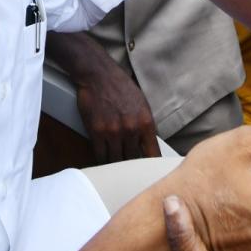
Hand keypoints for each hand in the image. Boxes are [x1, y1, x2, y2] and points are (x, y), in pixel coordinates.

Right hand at [64, 36, 158, 164]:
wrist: (99, 75)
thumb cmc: (121, 87)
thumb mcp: (142, 104)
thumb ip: (145, 125)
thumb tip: (148, 144)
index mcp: (146, 122)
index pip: (152, 153)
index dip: (151, 167)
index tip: (152, 175)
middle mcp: (131, 129)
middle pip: (133, 159)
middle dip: (131, 167)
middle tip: (131, 175)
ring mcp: (113, 132)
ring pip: (116, 160)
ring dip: (115, 165)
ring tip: (116, 171)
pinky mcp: (97, 132)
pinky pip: (100, 155)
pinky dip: (102, 160)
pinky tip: (103, 162)